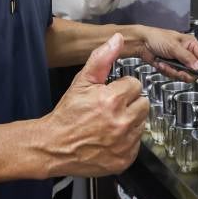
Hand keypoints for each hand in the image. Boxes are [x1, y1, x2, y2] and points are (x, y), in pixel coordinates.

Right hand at [45, 33, 148, 176]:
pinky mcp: (125, 159)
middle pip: (144, 103)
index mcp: (112, 100)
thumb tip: (117, 40)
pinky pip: (137, 143)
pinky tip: (111, 138)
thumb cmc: (67, 114)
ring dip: (130, 121)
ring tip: (110, 123)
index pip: (135, 84)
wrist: (54, 146)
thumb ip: (101, 58)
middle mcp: (121, 122)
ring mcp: (124, 143)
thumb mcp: (82, 82)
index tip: (111, 93)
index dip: (122, 87)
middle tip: (111, 108)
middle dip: (129, 103)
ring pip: (142, 123)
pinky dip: (127, 140)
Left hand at [135, 26, 197, 80]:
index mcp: (191, 44)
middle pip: (194, 70)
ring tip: (165, 64)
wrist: (141, 43)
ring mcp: (179, 61)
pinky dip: (167, 71)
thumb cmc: (156, 37)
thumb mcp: (174, 47)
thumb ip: (187, 58)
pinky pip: (174, 75)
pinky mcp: (171, 67)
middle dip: (184, 71)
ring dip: (173, 71)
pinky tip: (161, 64)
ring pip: (183, 74)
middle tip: (177, 69)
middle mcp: (187, 53)